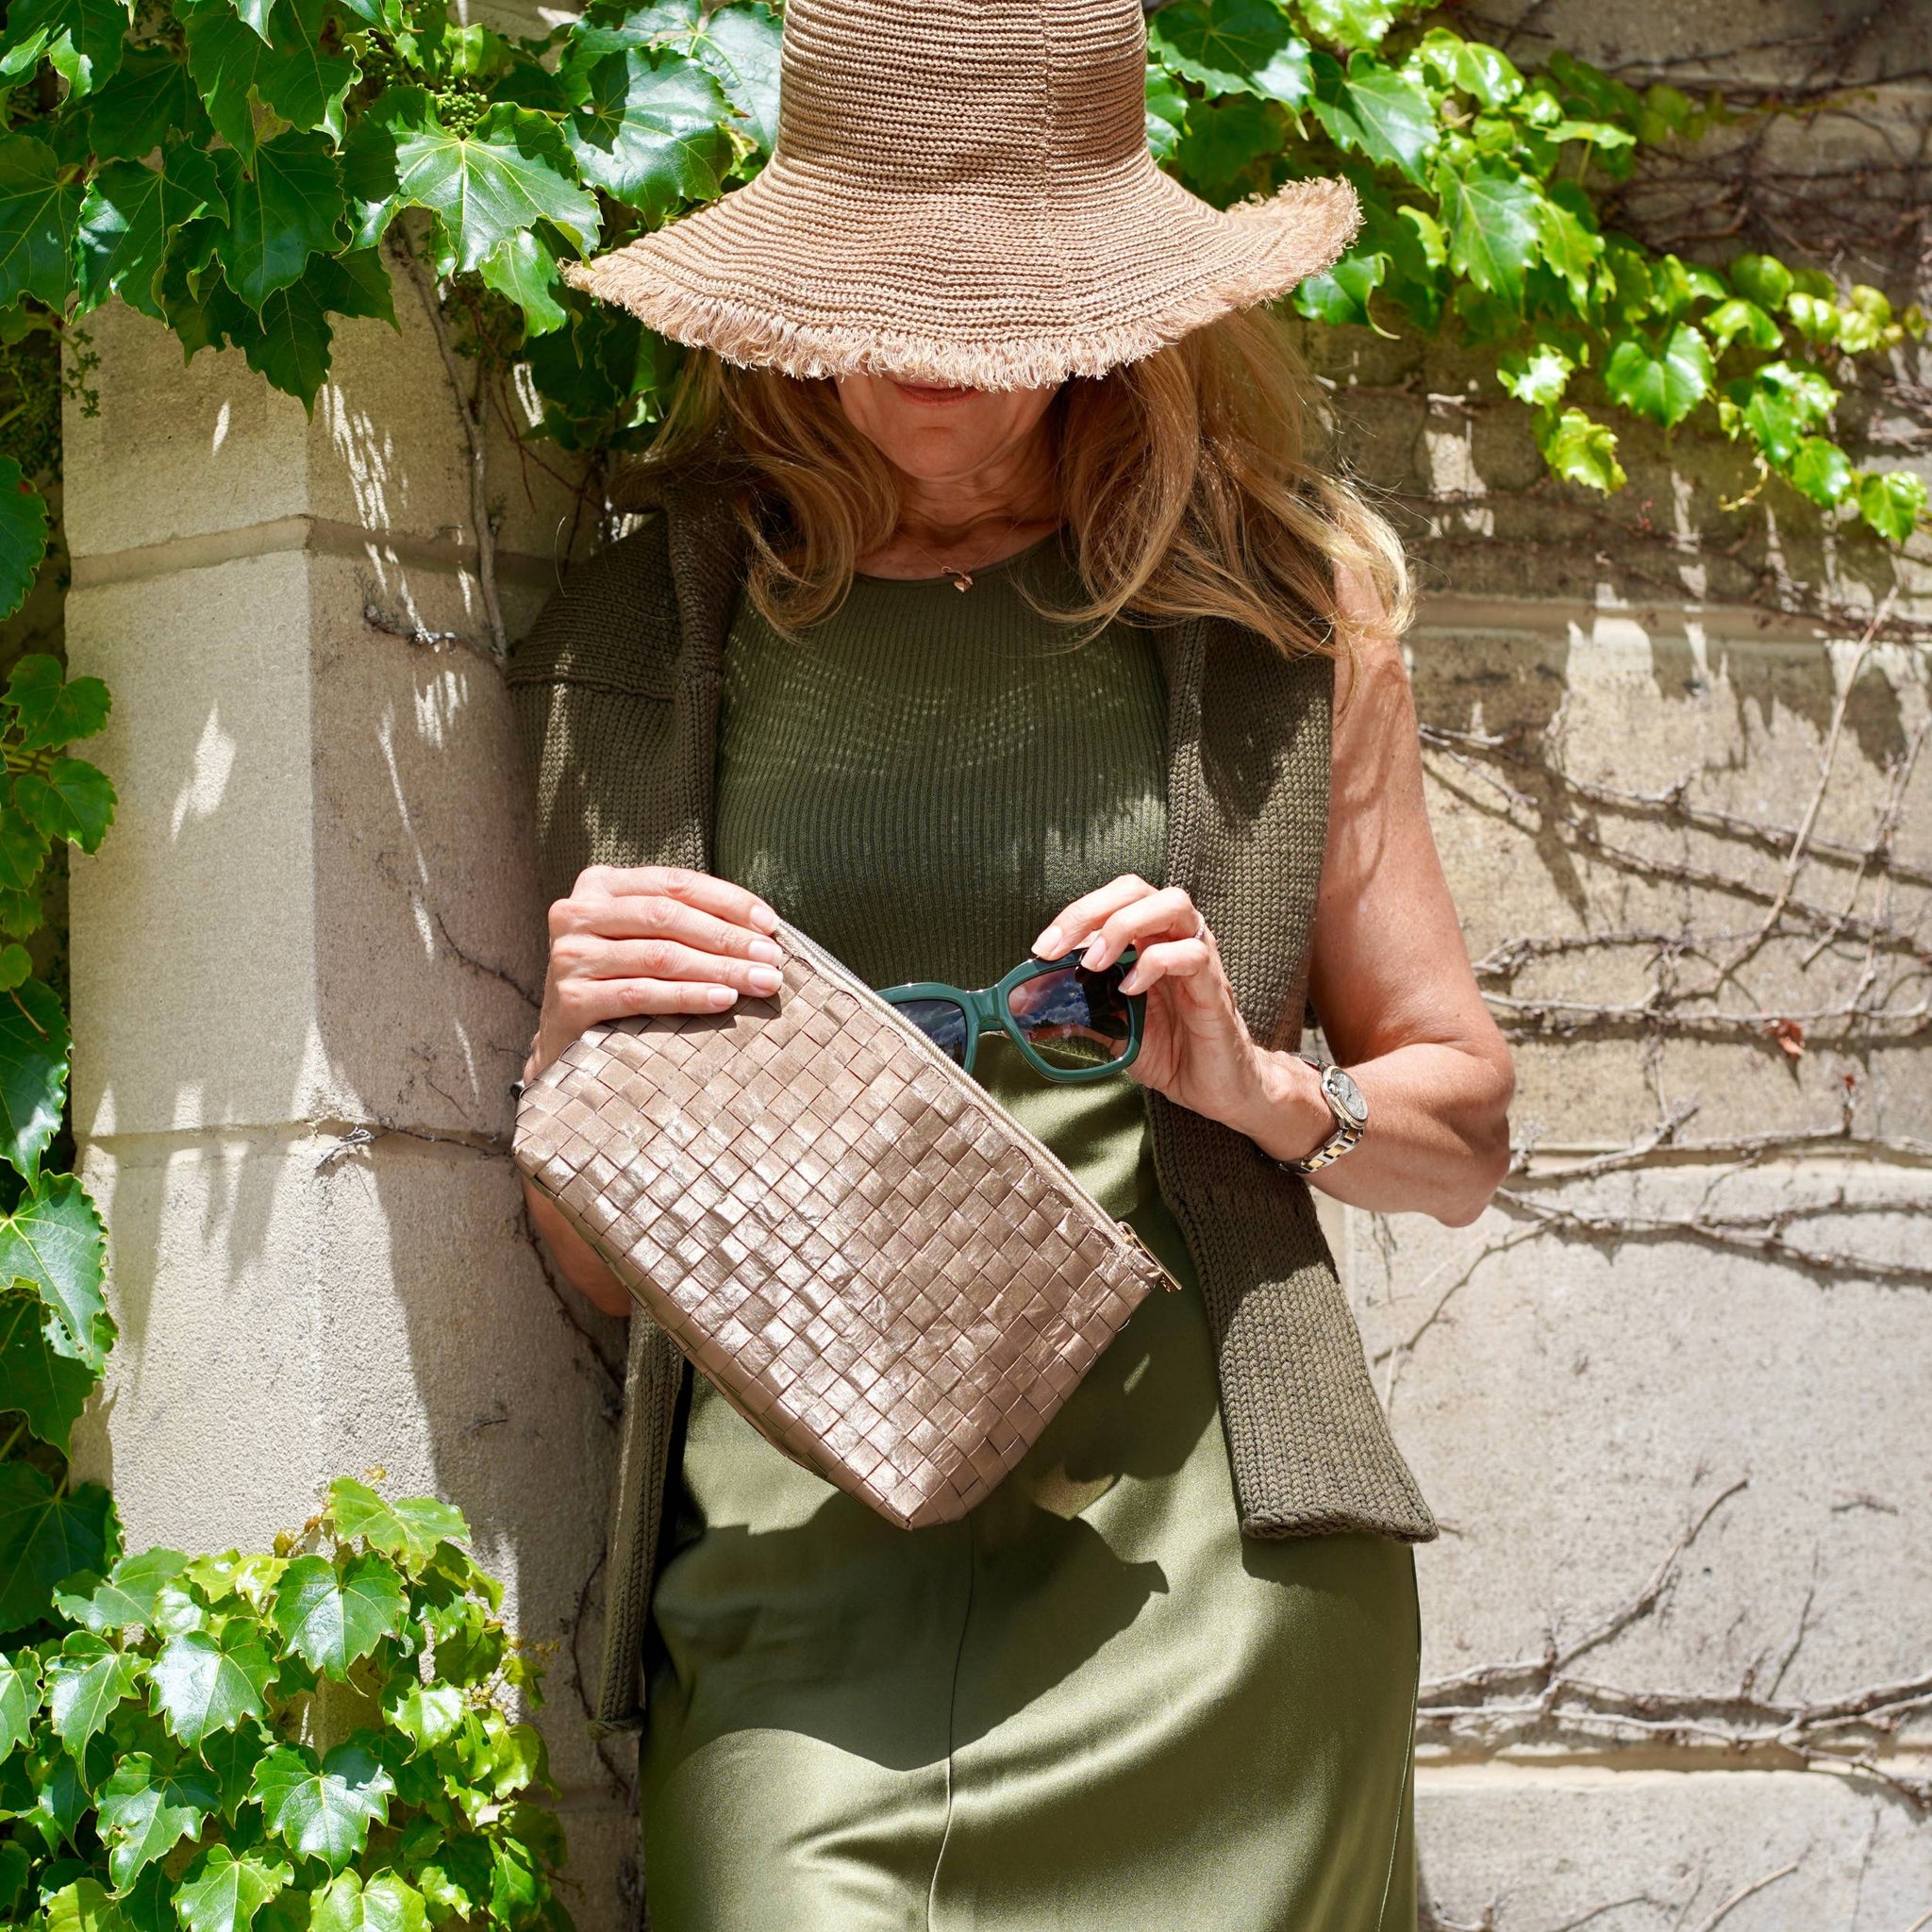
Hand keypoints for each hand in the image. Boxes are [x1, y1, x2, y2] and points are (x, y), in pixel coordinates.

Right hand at [527, 865, 782, 1082]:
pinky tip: (723, 1001)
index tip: (770, 924)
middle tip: (771, 960)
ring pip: (660, 956)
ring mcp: (570, 955)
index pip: (674, 884)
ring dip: (718, 969)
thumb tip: (762, 930)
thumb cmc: (619, 978)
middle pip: (668, 917)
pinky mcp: (570, 998)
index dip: (727, 901)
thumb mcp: (643, 936)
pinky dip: (687, 997)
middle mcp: (577, 913)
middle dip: (728, 938)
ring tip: (760, 982)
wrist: (564, 1039)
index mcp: (600, 884)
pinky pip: (641, 994)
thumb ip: (684, 921)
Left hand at [1033, 876, 1329, 1160]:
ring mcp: (1198, 957)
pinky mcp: (1215, 985)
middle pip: (1136, 890)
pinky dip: (1156, 963)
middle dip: (1090, 911)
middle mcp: (1173, 937)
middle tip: (1057, 948)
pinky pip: (1192, 953)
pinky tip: (1131, 990)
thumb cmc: (1169, 1048)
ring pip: (1172, 904)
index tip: (1041, 949)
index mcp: (1147, 939)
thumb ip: (1073, 1009)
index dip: (1073, 915)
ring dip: (1124, 926)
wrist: (1215, 1087)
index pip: (1110, 900)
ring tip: (1095, 964)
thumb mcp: (1109, 1028)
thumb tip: (1023, 1004)